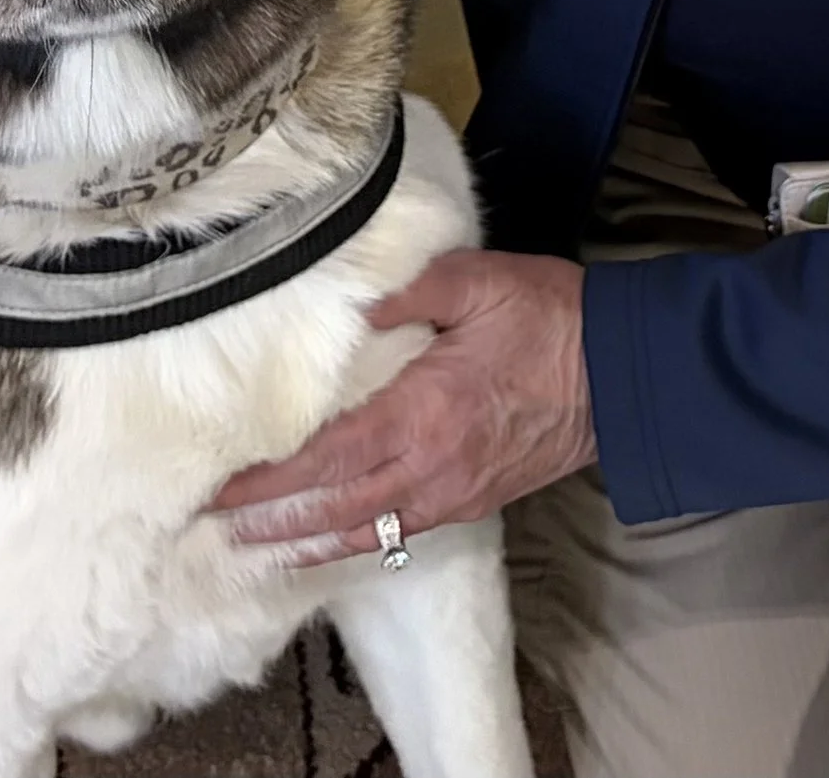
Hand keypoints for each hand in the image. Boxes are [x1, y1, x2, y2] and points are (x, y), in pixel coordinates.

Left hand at [210, 249, 593, 563]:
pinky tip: (324, 542)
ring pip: (362, 531)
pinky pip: (397, 531)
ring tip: (247, 547)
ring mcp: (451, 493)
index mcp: (424, 412)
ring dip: (301, 542)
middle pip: (333, 507)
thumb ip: (406, 289)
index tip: (220, 484)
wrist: (620, 375)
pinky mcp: (470, 502)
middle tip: (208, 527)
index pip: (328, 457)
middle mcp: (430, 467)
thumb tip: (343, 305)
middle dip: (269, 520)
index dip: (270, 477)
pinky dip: (350, 543)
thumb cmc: (549, 319)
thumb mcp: (477, 281)